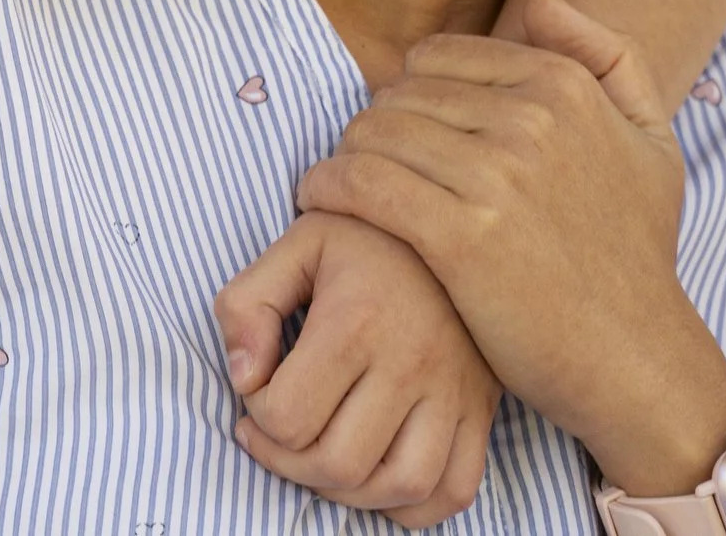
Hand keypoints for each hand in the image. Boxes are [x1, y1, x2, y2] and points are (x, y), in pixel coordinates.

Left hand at [214, 211, 495, 526]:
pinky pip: (453, 492)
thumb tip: (242, 378)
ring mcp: (454, 393)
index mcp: (356, 322)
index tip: (259, 386)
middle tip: (274, 433)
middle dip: (288, 463)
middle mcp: (411, 364)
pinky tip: (374, 475)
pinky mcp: (483, 410)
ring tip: (318, 456)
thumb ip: (248, 305)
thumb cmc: (365, 234)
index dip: (257, 415)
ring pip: (400, 488)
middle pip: (338, 465)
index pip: (288, 418)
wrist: (454, 220)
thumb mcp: (294, 244)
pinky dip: (412, 506)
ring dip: (347, 492)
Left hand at [295, 0, 725, 495]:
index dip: (408, 94)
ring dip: (344, 159)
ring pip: (371, 134)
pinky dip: (325, 188)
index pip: (434, 57)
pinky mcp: (460, 236)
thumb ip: (608, 56)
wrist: (637, 359)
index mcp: (563, 85)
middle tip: (367, 167)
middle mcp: (530, 120)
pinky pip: (360, 183)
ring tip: (343, 189)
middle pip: (396, 94)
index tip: (403, 134)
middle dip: (374, 129)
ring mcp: (495, 177)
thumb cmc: (637, 253)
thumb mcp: (652, 141)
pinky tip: (320, 202)